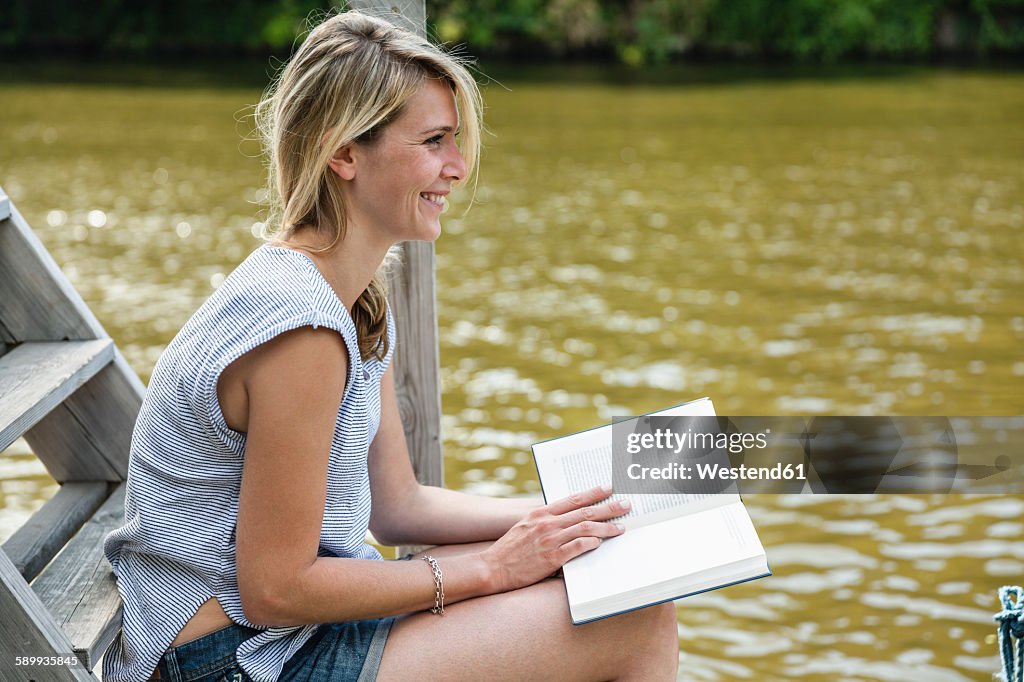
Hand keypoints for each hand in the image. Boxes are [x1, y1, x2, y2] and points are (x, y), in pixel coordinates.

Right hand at [479, 485, 629, 592]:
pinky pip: (577, 547)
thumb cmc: (509, 550)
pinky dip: (591, 543)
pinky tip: (601, 543)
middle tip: (626, 504)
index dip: (593, 492)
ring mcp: (549, 540)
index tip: (609, 488)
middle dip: (609, 507)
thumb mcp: (525, 526)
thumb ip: (545, 521)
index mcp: (541, 513)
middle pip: (585, 511)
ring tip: (621, 527)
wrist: (491, 568)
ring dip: (606, 527)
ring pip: (585, 528)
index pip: (573, 499)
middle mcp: (547, 523)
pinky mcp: (551, 558)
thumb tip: (566, 519)